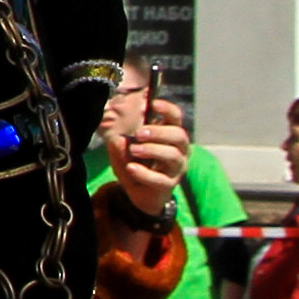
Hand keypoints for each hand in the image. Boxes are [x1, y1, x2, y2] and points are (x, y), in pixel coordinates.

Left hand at [111, 88, 193, 210]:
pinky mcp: (170, 185)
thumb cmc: (136, 165)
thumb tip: (120, 140)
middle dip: (159, 132)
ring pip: (173, 155)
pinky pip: (161, 179)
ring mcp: (177, 168)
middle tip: (138, 134)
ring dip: (152, 150)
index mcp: (169, 135)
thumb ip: (119, 146)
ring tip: (134, 150)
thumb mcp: (122, 153)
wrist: (141, 195)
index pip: (176, 118)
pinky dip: (145, 173)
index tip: (154, 104)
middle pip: (179, 135)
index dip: (168, 109)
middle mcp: (179, 150)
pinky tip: (132, 168)